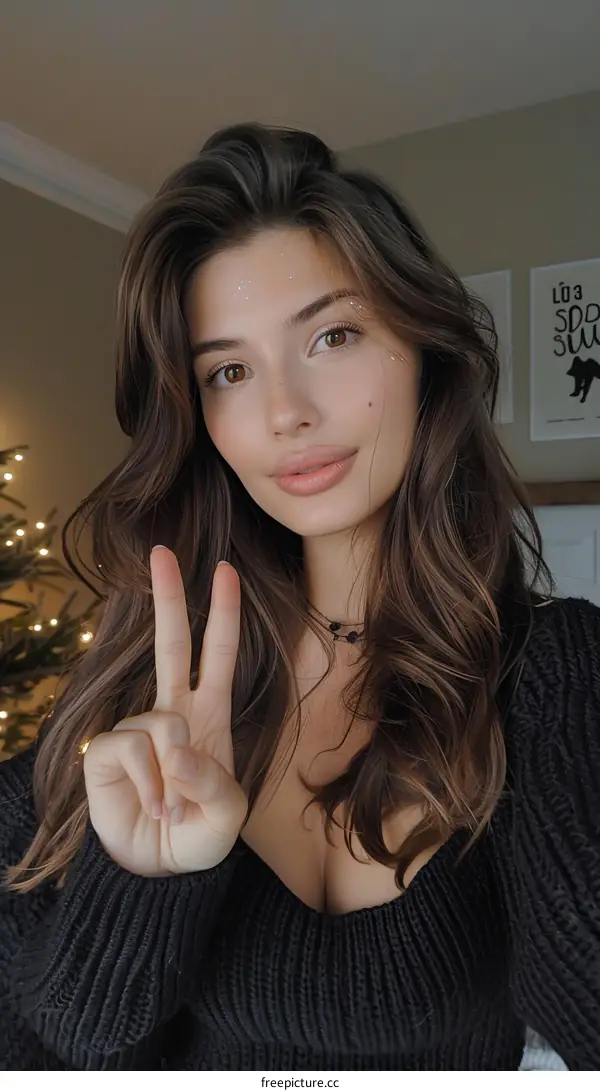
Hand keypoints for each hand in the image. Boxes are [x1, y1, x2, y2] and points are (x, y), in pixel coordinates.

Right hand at [83, 547, 247, 875]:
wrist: (159, 871)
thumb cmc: (199, 835)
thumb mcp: (226, 814)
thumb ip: (210, 781)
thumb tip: (172, 748)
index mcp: (210, 715)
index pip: (218, 655)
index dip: (224, 614)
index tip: (225, 571)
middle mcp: (173, 712)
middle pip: (172, 644)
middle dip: (169, 597)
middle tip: (163, 550)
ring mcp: (137, 728)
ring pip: (160, 725)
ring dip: (170, 776)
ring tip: (169, 805)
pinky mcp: (106, 751)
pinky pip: (131, 749)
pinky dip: (146, 784)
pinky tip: (148, 804)